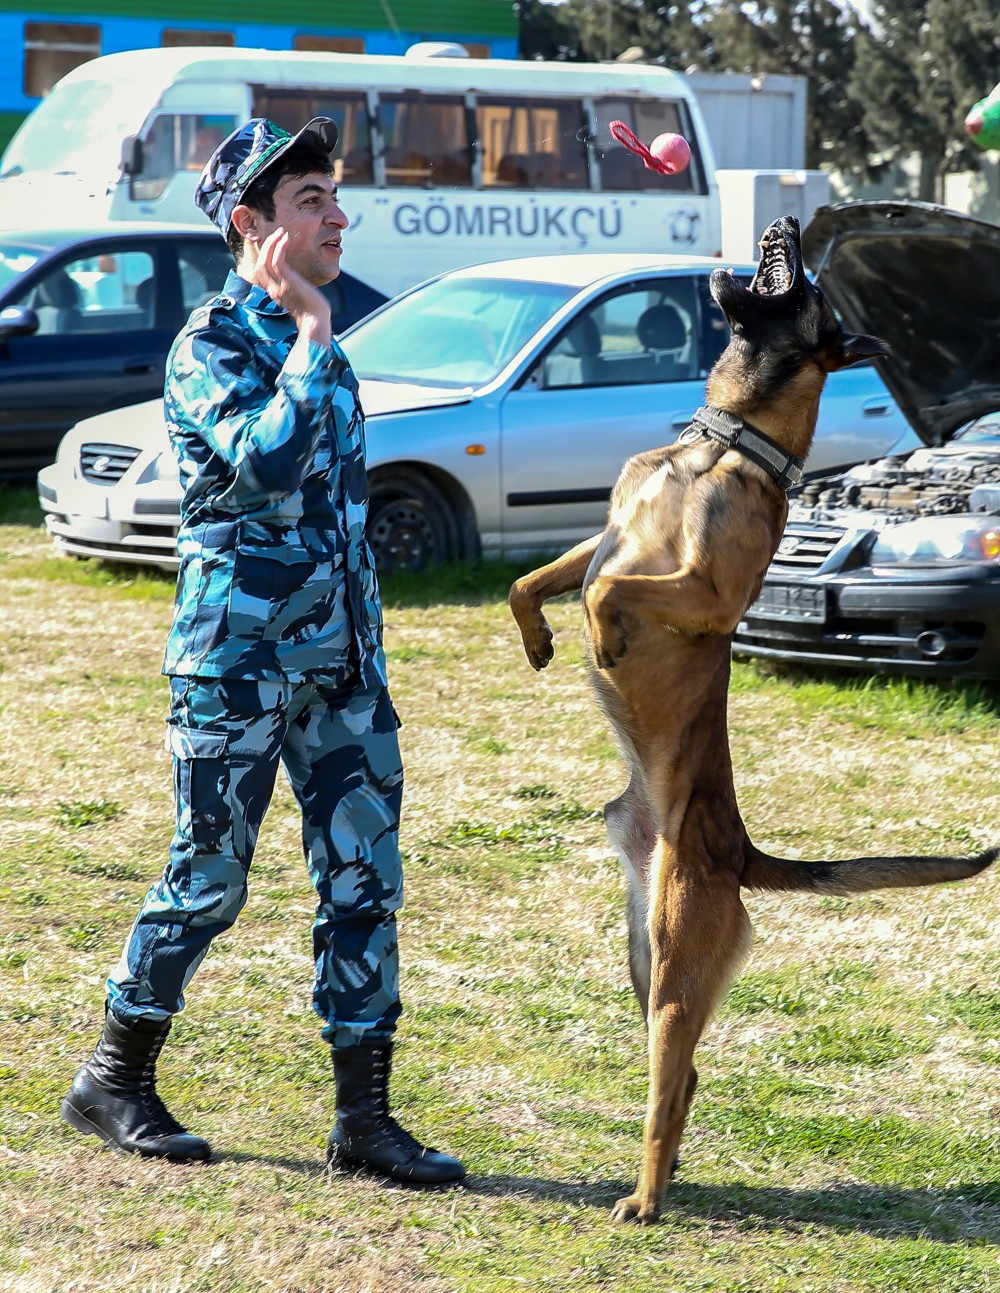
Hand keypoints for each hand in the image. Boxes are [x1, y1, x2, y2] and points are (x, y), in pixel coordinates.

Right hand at [253, 228, 331, 346]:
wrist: (315, 322)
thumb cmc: (312, 311)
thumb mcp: (297, 296)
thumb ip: (292, 286)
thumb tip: (297, 279)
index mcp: (274, 292)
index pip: (260, 271)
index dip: (263, 255)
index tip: (273, 243)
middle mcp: (273, 288)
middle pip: (259, 264)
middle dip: (266, 246)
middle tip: (276, 234)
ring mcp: (278, 285)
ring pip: (264, 260)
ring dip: (271, 243)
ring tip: (281, 232)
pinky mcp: (287, 282)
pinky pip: (277, 261)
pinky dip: (279, 247)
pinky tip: (285, 238)